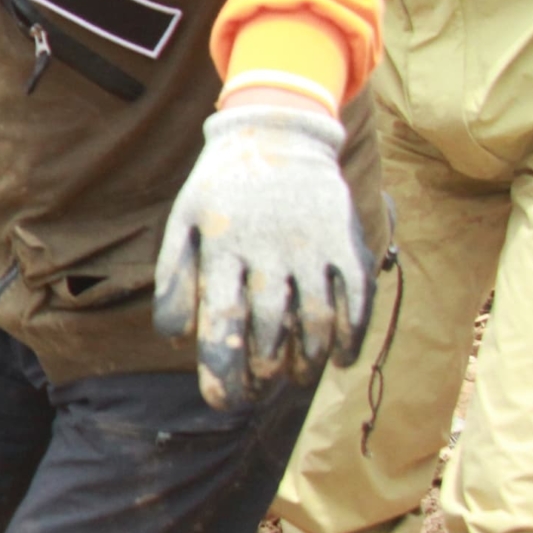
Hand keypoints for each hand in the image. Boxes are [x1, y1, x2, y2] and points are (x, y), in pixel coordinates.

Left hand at [154, 103, 372, 409]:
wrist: (277, 132)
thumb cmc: (221, 187)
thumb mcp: (183, 222)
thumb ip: (176, 279)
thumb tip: (178, 339)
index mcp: (222, 247)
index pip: (221, 323)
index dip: (222, 371)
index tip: (222, 400)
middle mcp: (269, 249)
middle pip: (271, 331)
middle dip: (263, 375)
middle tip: (257, 394)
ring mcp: (312, 244)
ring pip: (316, 322)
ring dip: (307, 363)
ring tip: (293, 382)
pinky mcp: (347, 239)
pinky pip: (356, 297)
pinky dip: (352, 335)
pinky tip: (340, 360)